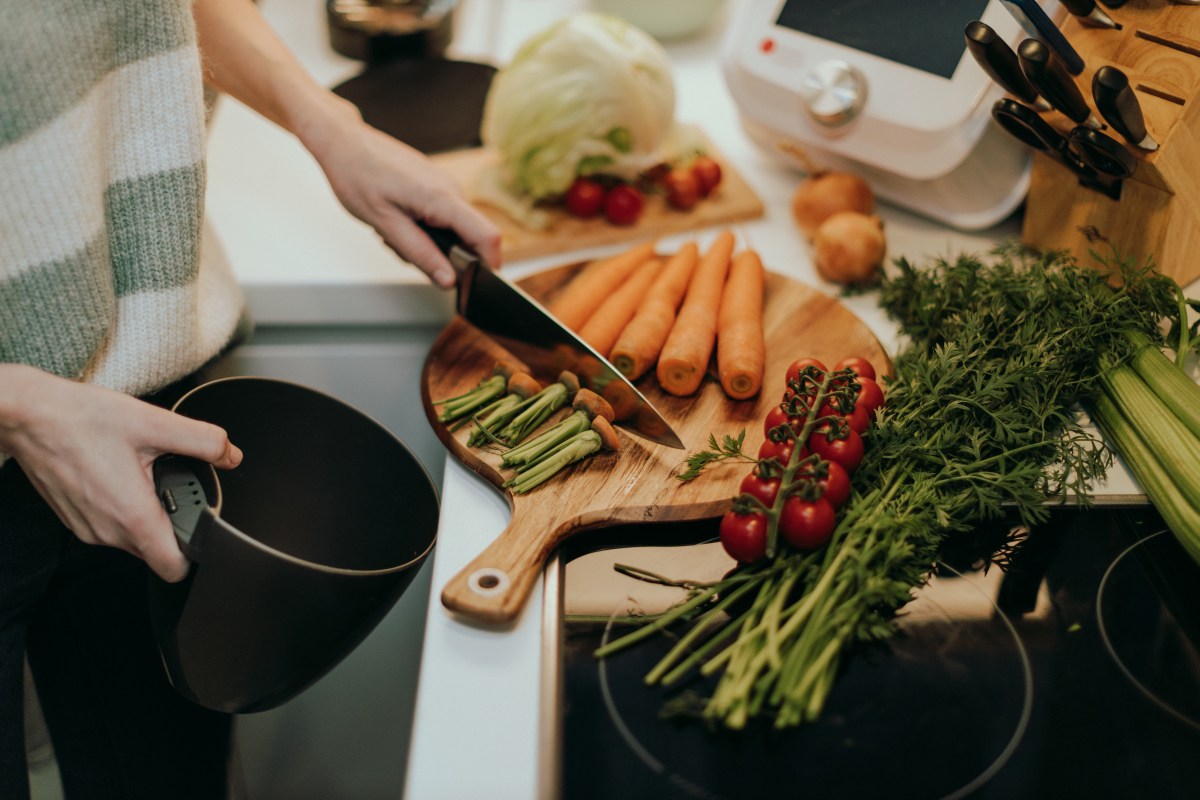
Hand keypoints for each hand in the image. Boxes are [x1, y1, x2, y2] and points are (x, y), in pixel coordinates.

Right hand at [0, 365, 241, 581]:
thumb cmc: (82, 419)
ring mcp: (87, 528)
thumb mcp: (155, 423)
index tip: (201, 524)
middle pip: (157, 551)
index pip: (174, 568)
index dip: (196, 552)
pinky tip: (120, 474)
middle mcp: (107, 532)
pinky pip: (110, 526)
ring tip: (144, 475)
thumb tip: (230, 454)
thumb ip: (203, 441)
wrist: (28, 415)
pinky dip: (122, 507)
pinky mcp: (74, 519)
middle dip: (172, 524)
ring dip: (147, 514)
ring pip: (133, 538)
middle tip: (173, 485)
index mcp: (133, 516)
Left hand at [309, 105, 502, 287]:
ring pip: (454, 229)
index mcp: (442, 198)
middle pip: (471, 237)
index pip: (487, 236)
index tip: (476, 282)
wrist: (344, 142)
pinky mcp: (436, 185)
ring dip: (429, 241)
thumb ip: (420, 254)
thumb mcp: (385, 224)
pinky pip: (442, 216)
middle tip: (404, 250)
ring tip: (393, 232)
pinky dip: (423, 227)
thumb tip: (449, 280)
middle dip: (445, 256)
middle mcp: (451, 189)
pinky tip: (398, 220)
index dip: (490, 264)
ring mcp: (445, 185)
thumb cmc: (357, 175)